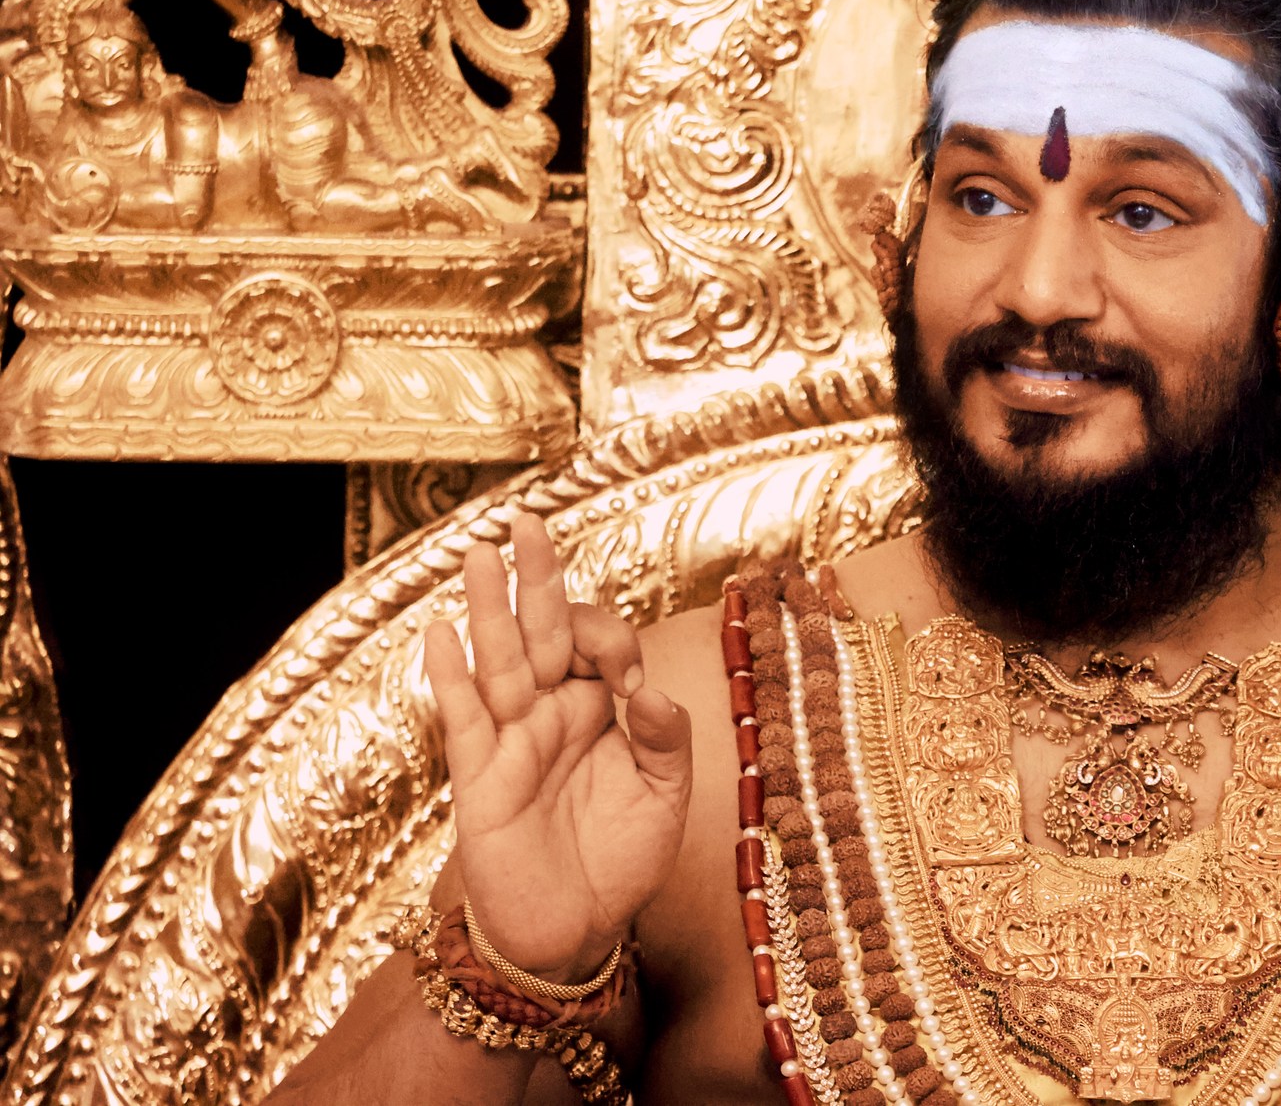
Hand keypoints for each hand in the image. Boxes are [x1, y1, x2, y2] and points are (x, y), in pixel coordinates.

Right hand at [423, 513, 691, 982]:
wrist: (572, 933)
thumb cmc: (620, 864)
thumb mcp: (665, 799)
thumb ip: (666, 741)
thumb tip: (650, 690)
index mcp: (601, 709)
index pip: (597, 644)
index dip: (609, 639)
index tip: (626, 674)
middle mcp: (553, 713)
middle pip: (540, 631)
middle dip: (535, 577)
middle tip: (525, 521)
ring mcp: (512, 740)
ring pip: (498, 661)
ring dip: (487, 608)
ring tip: (477, 553)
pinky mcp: (478, 776)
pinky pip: (462, 718)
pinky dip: (450, 677)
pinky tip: (439, 635)